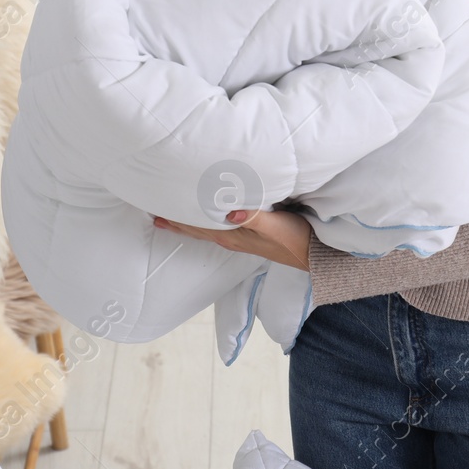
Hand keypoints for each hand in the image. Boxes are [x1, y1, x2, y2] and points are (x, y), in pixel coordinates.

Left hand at [153, 208, 312, 270]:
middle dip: (177, 222)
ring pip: (206, 229)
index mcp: (233, 235)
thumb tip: (229, 212)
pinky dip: (206, 222)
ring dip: (189, 223)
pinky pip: (219, 228)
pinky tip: (208, 219)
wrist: (313, 256)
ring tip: (172, 218)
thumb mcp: (275, 225)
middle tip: (155, 216)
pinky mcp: (251, 235)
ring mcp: (241, 239)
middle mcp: (232, 238)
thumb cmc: (296, 238)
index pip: (198, 226)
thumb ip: (254, 217)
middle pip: (197, 230)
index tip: (157, 213)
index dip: (178, 220)